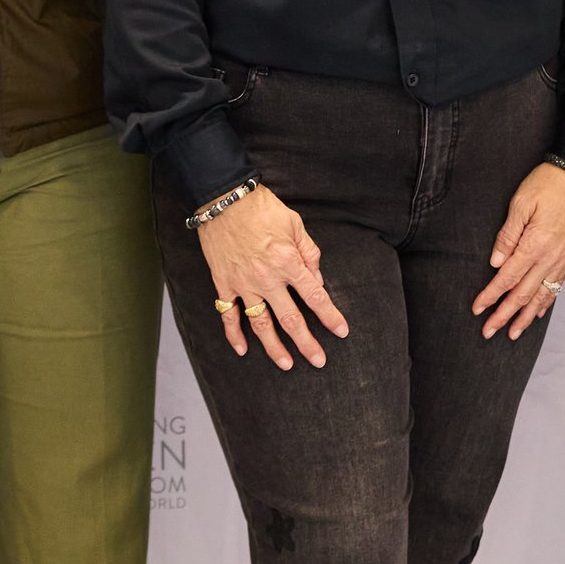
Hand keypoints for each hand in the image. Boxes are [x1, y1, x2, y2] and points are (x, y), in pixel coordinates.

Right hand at [199, 185, 348, 370]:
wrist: (223, 199)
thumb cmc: (261, 208)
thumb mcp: (295, 224)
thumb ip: (310, 252)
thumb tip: (317, 277)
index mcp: (289, 262)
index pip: (315, 296)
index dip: (330, 316)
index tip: (341, 331)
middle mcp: (268, 278)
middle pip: (291, 319)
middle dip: (307, 343)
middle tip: (318, 360)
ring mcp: (244, 284)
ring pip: (261, 324)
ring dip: (274, 347)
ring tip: (286, 364)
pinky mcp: (224, 284)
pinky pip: (228, 315)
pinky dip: (234, 334)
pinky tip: (242, 350)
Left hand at [474, 165, 564, 339]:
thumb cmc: (548, 184)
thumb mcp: (521, 203)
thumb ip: (508, 235)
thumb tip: (496, 263)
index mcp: (534, 244)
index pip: (507, 278)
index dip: (491, 296)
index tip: (477, 309)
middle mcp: (549, 257)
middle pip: (522, 294)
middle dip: (504, 315)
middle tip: (488, 332)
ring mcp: (561, 259)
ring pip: (541, 296)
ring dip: (525, 317)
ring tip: (512, 334)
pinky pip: (556, 287)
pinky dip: (545, 304)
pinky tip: (537, 313)